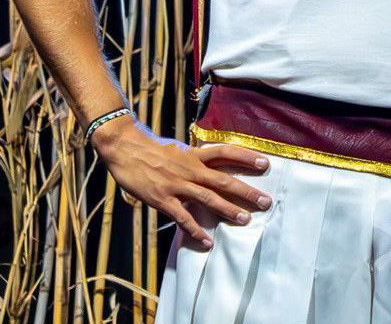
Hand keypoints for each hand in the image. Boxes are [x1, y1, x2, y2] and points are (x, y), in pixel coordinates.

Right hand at [91, 115, 271, 248]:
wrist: (124, 148)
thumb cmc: (151, 148)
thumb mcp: (178, 148)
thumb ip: (195, 157)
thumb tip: (211, 162)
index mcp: (194, 154)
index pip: (226, 152)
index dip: (246, 157)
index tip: (266, 163)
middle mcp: (190, 169)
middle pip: (224, 179)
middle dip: (246, 191)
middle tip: (266, 201)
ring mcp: (177, 185)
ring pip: (208, 199)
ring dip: (228, 210)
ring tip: (245, 220)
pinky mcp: (163, 199)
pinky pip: (183, 218)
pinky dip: (195, 231)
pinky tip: (207, 241)